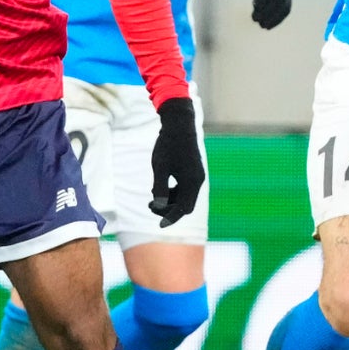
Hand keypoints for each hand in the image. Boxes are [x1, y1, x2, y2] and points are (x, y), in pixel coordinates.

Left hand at [148, 97, 204, 226]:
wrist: (179, 124)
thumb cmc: (168, 145)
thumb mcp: (160, 167)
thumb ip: (159, 188)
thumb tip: (158, 206)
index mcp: (192, 181)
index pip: (184, 209)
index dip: (171, 218)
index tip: (160, 225)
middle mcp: (198, 180)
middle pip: (185, 205)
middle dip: (168, 209)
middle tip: (150, 205)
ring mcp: (197, 176)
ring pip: (184, 197)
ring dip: (169, 200)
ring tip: (152, 195)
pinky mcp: (193, 171)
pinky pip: (184, 189)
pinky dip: (173, 192)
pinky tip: (159, 186)